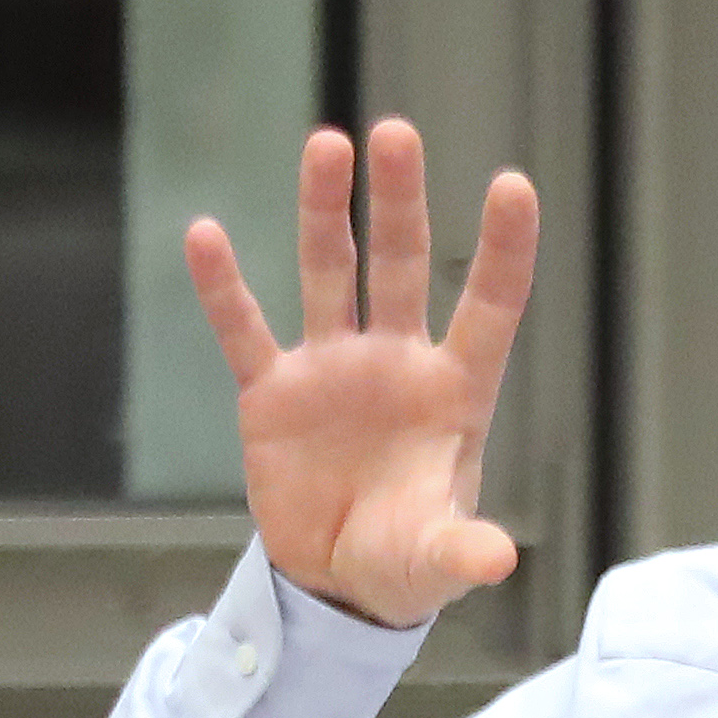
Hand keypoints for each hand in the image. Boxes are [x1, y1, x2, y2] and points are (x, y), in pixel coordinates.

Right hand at [188, 117, 539, 632]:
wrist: (335, 584)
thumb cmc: (404, 562)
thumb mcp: (436, 562)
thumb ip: (461, 552)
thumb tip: (498, 560)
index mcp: (453, 390)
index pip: (488, 305)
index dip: (501, 250)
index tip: (512, 184)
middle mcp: (395, 362)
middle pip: (402, 263)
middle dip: (399, 200)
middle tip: (395, 133)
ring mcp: (332, 369)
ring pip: (328, 272)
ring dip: (324, 210)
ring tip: (326, 144)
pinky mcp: (272, 393)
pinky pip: (244, 330)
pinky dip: (223, 288)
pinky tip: (205, 236)